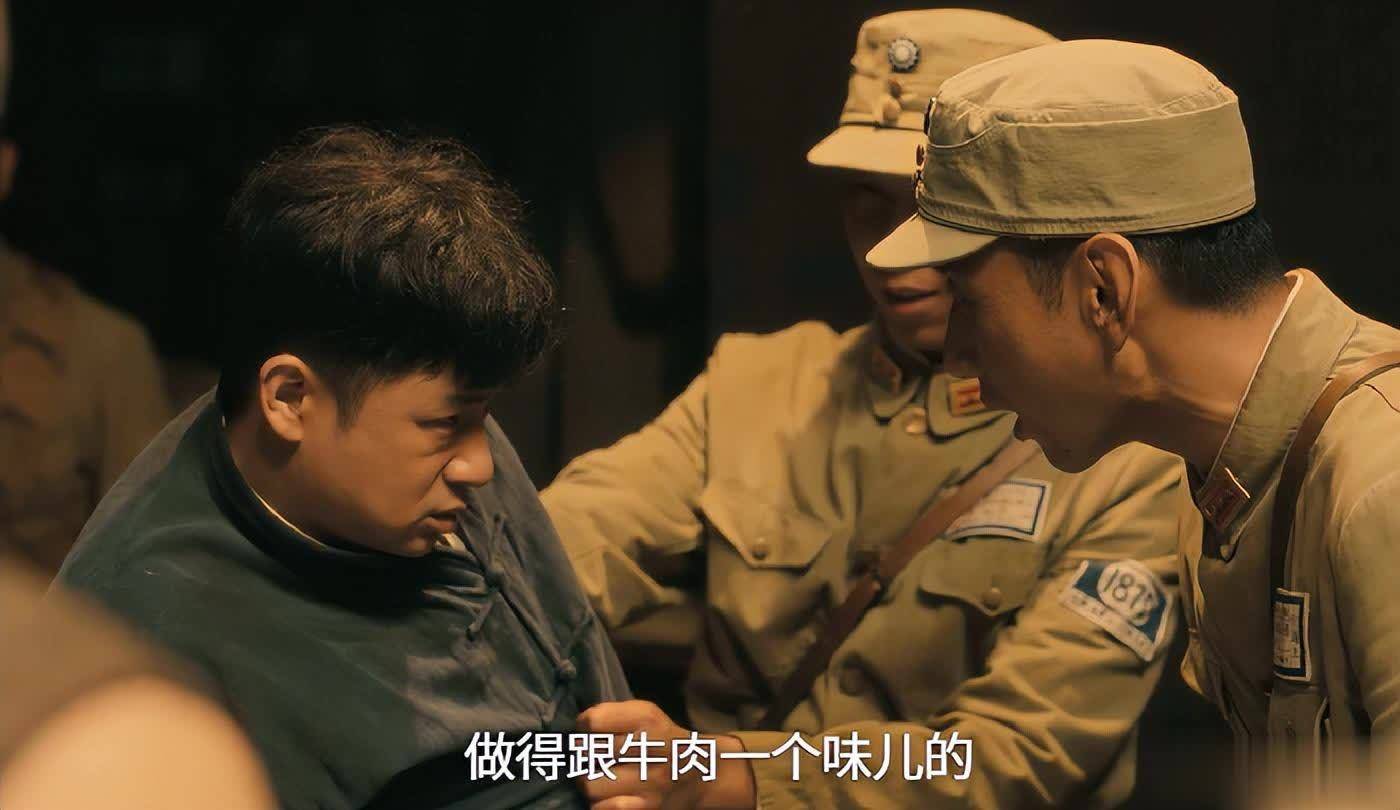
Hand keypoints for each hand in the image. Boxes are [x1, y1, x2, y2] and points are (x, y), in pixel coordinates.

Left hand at [574, 700, 755, 808]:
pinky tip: (609, 796)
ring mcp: (650, 784)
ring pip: (590, 785)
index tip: (589, 732)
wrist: (703, 775)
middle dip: (584, 755)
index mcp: (648, 721)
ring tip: (600, 778)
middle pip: (589, 753)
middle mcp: (651, 750)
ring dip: (589, 782)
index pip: (593, 722)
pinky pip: (603, 809)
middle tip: (592, 757)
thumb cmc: (663, 740)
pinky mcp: (647, 809)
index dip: (583, 727)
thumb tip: (576, 727)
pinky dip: (600, 804)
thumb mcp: (645, 714)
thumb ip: (610, 713)